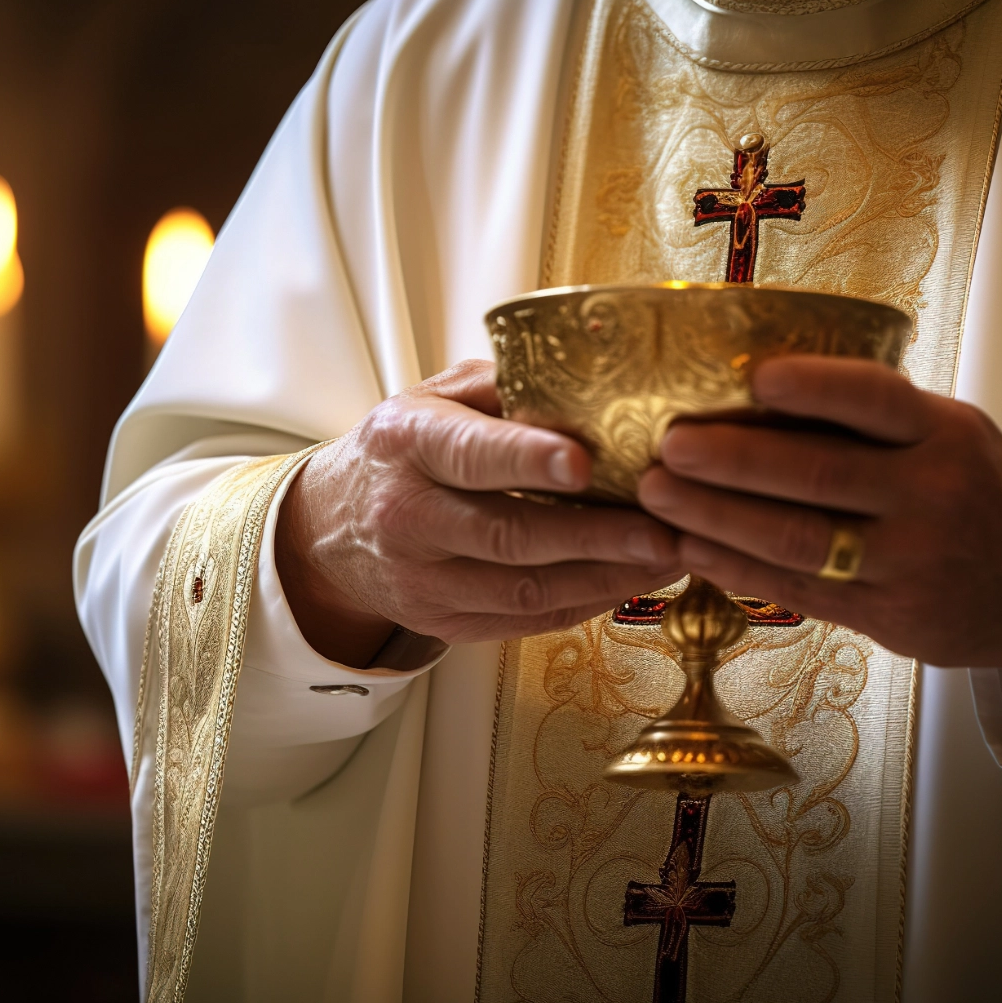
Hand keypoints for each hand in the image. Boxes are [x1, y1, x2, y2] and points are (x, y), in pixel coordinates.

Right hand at [277, 360, 682, 666]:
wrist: (331, 527)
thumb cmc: (403, 450)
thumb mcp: (435, 397)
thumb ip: (504, 388)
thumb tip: (594, 378)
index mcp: (405, 444)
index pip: (470, 455)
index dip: (528, 460)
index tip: (587, 463)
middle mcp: (407, 517)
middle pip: (508, 536)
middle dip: (594, 536)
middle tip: (664, 528)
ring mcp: (422, 581)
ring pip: (526, 592)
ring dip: (607, 577)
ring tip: (670, 553)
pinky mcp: (444, 624)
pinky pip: (527, 621)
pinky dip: (587, 601)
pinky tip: (632, 578)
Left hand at [636, 356, 1001, 689]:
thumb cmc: (977, 491)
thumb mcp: (952, 434)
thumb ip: (876, 417)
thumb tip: (758, 382)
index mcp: (946, 435)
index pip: (876, 400)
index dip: (814, 387)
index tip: (756, 377)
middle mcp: (930, 497)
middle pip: (817, 475)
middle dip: (730, 460)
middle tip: (667, 445)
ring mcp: (907, 562)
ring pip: (795, 540)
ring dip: (714, 517)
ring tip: (656, 494)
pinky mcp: (886, 617)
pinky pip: (795, 590)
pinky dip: (732, 566)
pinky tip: (687, 545)